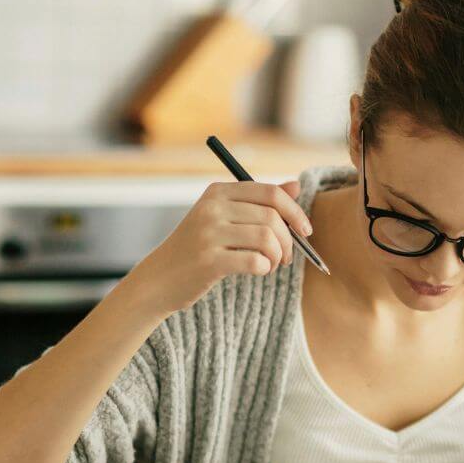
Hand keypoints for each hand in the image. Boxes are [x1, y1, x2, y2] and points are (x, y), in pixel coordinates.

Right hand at [128, 180, 311, 316]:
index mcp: (217, 192)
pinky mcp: (209, 261)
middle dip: (289, 240)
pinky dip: (264, 268)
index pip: (270, 193)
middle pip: (272, 217)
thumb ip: (259, 201)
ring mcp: (208, 234)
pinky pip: (256, 261)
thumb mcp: (223, 217)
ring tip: (271, 264)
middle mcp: (212, 208)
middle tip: (286, 257)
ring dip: (278, 256)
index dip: (295, 212)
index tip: (305, 231)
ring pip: (267, 239)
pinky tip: (258, 271)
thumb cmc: (197, 248)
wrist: (158, 278)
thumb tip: (296, 184)